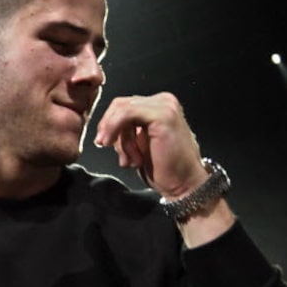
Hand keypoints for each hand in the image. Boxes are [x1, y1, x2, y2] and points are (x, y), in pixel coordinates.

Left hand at [92, 92, 207, 198]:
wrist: (184, 184)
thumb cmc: (164, 169)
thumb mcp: (137, 146)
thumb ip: (126, 132)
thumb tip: (106, 129)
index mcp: (159, 107)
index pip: (124, 105)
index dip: (108, 123)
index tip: (103, 141)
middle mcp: (164, 102)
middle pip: (121, 104)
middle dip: (109, 127)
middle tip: (105, 145)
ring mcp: (165, 106)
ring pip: (122, 108)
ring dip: (117, 134)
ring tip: (126, 158)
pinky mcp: (163, 115)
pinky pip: (127, 113)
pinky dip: (117, 129)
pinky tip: (120, 148)